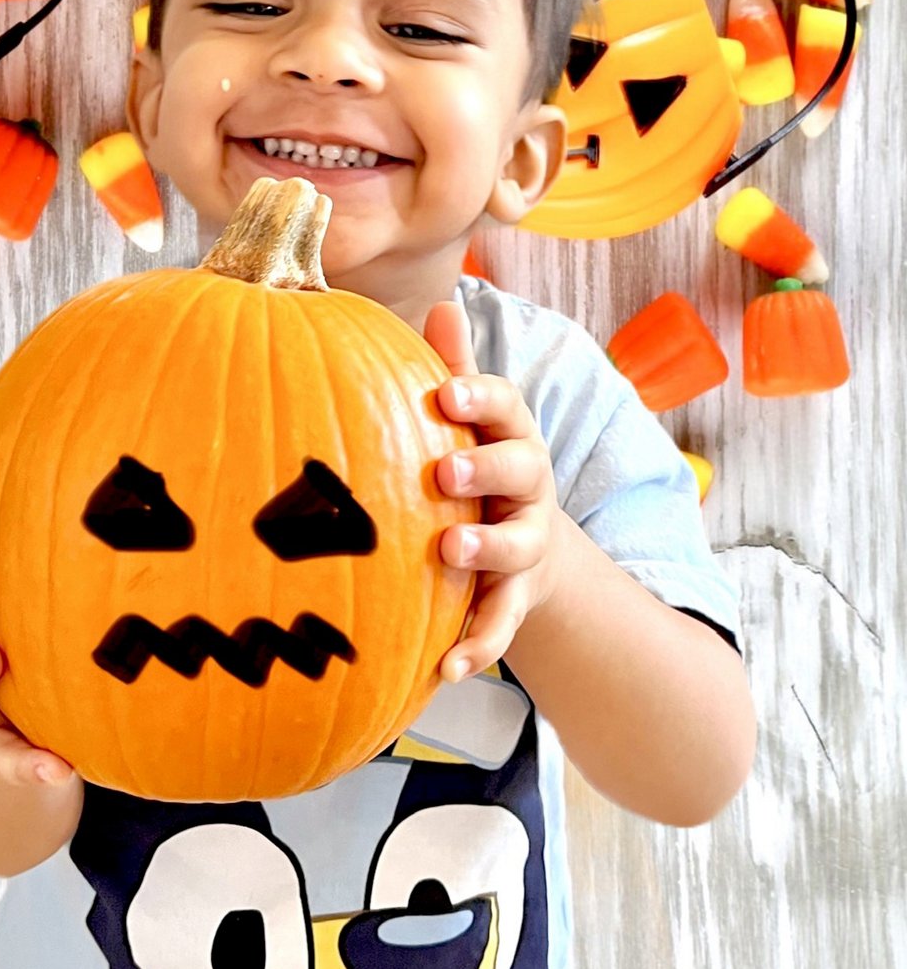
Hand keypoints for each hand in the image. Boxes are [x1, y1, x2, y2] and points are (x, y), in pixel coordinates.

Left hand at [424, 301, 564, 682]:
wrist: (527, 551)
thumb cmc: (481, 466)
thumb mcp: (474, 421)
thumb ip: (455, 370)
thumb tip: (440, 300)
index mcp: (511, 435)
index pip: (506, 407)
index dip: (478, 398)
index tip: (443, 394)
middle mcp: (528, 487)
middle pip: (521, 470)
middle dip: (486, 468)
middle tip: (443, 471)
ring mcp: (525, 545)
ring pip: (516, 547)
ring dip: (485, 551)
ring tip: (448, 554)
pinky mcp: (516, 598)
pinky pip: (501, 624)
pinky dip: (477, 645)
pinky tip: (445, 668)